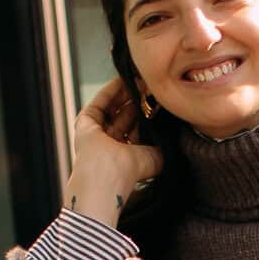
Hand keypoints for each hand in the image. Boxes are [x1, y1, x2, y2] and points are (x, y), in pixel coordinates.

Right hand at [65, 79, 162, 225]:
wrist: (105, 179)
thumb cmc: (127, 174)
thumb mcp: (152, 159)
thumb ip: (162, 148)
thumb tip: (174, 136)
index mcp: (125, 156)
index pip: (137, 129)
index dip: (148, 114)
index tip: (159, 101)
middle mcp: (110, 146)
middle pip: (126, 116)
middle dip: (139, 101)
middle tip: (151, 86)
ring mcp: (96, 134)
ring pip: (113, 108)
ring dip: (126, 93)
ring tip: (141, 80)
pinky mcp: (84, 124)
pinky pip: (100, 103)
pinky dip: (111, 90)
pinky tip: (124, 80)